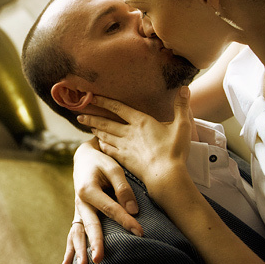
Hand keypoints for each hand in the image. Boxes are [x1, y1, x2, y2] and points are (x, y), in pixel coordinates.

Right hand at [61, 141, 142, 263]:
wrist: (84, 158)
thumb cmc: (101, 163)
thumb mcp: (113, 168)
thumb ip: (122, 188)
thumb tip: (132, 211)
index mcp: (88, 189)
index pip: (110, 209)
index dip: (126, 221)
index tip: (140, 232)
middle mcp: (80, 202)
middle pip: (89, 225)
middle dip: (95, 242)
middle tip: (99, 259)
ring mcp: (78, 210)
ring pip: (77, 233)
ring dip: (79, 250)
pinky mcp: (79, 215)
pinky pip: (73, 234)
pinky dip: (70, 249)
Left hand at [78, 87, 193, 197]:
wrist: (166, 175)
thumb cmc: (175, 151)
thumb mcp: (182, 125)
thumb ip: (182, 106)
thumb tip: (185, 88)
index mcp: (141, 121)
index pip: (117, 107)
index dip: (103, 101)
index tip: (90, 96)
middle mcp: (129, 132)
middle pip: (106, 122)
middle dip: (92, 117)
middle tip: (79, 114)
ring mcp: (124, 147)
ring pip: (105, 135)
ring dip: (95, 129)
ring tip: (87, 125)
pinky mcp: (124, 160)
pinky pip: (109, 150)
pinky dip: (102, 145)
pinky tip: (99, 144)